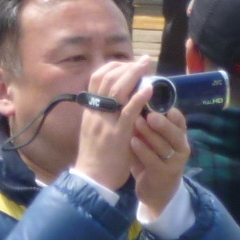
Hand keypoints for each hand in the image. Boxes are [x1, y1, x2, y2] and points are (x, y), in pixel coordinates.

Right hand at [73, 56, 152, 192]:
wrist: (92, 179)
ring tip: (148, 65)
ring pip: (117, 90)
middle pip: (108, 78)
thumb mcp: (93, 129)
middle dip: (127, 66)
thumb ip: (102, 114)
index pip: (97, 78)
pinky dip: (139, 97)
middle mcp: (95, 111)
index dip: (113, 67)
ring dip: (134, 74)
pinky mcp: (116, 134)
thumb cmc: (95, 156)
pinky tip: (149, 89)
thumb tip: (115, 100)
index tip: (128, 62)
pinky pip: (127, 111)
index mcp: (90, 109)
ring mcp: (105, 121)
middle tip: (144, 60)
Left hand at [129, 101, 191, 218]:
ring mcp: (175, 163)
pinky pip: (153, 161)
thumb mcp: (153, 143)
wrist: (156, 193)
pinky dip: (143, 150)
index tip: (161, 103)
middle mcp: (181, 149)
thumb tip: (135, 104)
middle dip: (162, 122)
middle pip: (175, 133)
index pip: (180, 122)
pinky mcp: (164, 175)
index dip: (173, 113)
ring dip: (149, 134)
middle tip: (149, 113)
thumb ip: (148, 127)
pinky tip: (133, 141)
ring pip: (164, 146)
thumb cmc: (152, 161)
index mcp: (179, 137)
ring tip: (136, 122)